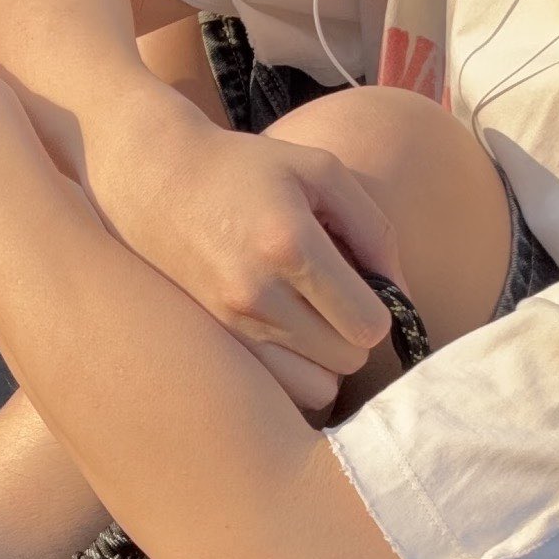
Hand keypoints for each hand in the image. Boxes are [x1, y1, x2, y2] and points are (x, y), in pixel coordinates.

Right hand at [91, 84, 405, 414]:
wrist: (154, 178)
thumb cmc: (246, 168)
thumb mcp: (322, 172)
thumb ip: (375, 232)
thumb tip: (405, 299)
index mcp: (289, 245)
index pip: (368, 324)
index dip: (380, 308)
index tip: (364, 284)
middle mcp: (256, 294)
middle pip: (347, 360)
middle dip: (353, 333)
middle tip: (335, 298)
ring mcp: (228, 325)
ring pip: (315, 387)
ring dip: (325, 361)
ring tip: (310, 320)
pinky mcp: (212, 341)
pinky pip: (277, 389)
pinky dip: (293, 371)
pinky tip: (284, 334)